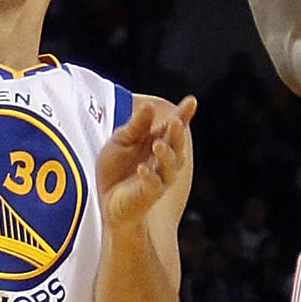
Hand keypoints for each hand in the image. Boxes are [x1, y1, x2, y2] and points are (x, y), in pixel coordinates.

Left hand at [97, 93, 195, 229]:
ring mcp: (159, 178)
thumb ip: (136, 125)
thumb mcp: (122, 140)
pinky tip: (143, 169)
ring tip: (158, 145)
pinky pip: (153, 186)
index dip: (184, 114)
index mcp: (159, 141)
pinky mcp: (148, 196)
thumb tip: (149, 105)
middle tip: (175, 122)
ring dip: (165, 155)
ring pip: (169, 167)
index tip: (191, 101)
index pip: (175, 127)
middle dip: (177, 134)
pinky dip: (149, 177)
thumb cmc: (117, 168)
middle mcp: (163, 160)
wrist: (108, 200)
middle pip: (176, 146)